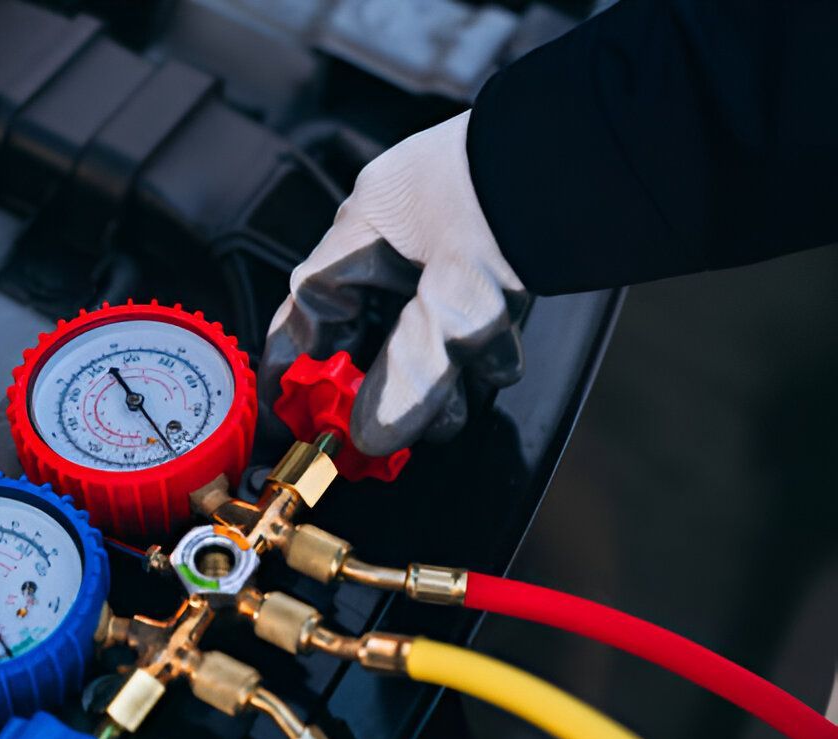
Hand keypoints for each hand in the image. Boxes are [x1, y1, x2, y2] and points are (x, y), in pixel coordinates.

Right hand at [260, 111, 526, 455]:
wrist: (603, 152)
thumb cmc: (516, 196)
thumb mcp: (455, 299)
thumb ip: (413, 369)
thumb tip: (374, 433)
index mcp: (371, 221)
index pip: (312, 294)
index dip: (293, 349)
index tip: (288, 395)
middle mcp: (404, 226)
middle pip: (370, 316)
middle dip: (380, 374)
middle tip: (383, 420)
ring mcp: (451, 234)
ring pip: (424, 318)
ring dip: (436, 370)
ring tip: (452, 409)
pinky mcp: (497, 245)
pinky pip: (471, 309)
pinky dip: (480, 344)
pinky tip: (498, 362)